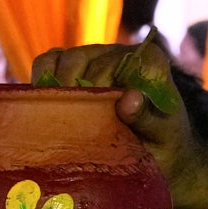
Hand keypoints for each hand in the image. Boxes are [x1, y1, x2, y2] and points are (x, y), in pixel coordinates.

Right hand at [29, 43, 207, 208]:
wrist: (160, 155)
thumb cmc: (165, 147)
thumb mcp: (163, 136)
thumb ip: (149, 118)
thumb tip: (129, 99)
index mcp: (148, 61)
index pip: (106, 64)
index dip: (93, 91)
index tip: (94, 121)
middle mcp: (121, 53)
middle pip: (77, 60)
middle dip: (71, 93)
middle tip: (72, 125)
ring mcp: (97, 58)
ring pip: (59, 59)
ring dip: (54, 89)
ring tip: (60, 117)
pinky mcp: (78, 68)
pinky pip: (49, 61)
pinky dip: (42, 79)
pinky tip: (49, 105)